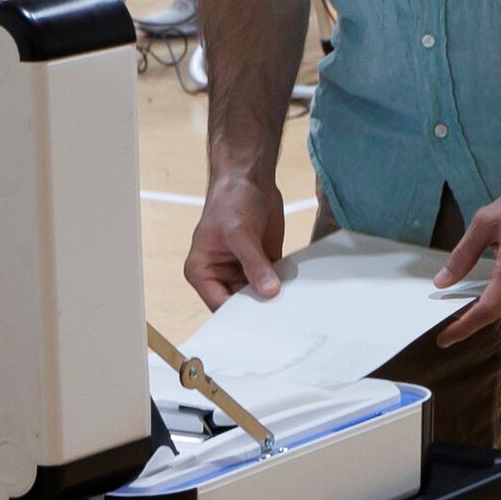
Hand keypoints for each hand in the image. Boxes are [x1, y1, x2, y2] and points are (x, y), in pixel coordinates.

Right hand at [183, 170, 289, 308]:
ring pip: (259, 297)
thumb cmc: (231, 199)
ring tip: (292, 306)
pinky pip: (274, 283)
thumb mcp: (240, 232)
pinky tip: (297, 291)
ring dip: (274, 299)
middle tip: (280, 318)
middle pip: (240, 305)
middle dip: (258, 309)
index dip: (239, 315)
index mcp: (202, 271)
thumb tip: (268, 290)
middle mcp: (221, 275)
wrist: (249, 178)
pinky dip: (284, 287)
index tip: (261, 321)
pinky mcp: (263, 264)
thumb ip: (254, 263)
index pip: (219, 305)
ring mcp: (243, 271)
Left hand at [432, 166, 500, 341]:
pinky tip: (487, 293)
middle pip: (495, 313)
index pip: (486, 310)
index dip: (463, 327)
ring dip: (485, 309)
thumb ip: (462, 256)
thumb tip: (443, 281)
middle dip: (470, 319)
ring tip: (463, 305)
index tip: (444, 339)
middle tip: (446, 320)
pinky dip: (500, 301)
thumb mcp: (484, 223)